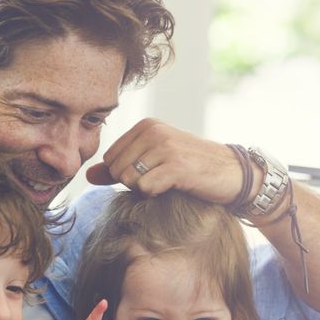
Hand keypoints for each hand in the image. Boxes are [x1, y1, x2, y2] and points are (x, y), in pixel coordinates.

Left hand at [85, 118, 244, 204]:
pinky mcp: (176, 165)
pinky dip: (156, 194)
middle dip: (133, 183)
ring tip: (166, 183)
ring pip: (129, 179)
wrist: (231, 173)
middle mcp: (154, 131)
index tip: (150, 173)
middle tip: (159, 181)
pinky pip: (145, 187)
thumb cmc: (191, 169)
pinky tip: (173, 187)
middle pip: (116, 170)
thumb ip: (118, 168)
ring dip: (145, 189)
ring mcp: (165, 147)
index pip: (110, 158)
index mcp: (145, 126)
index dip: (124, 175)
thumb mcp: (152, 162)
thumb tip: (88, 176)